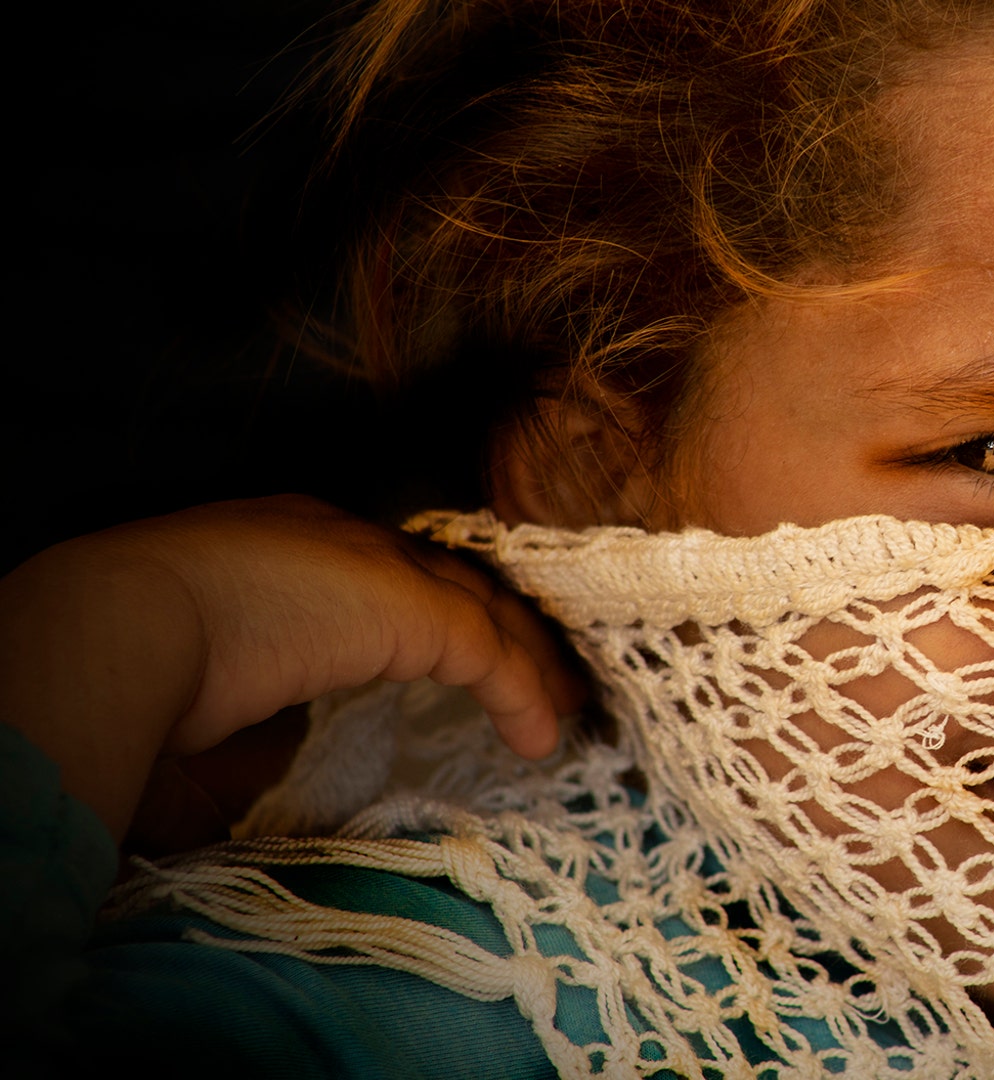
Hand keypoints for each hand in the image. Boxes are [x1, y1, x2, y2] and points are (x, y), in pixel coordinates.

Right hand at [0, 496, 586, 838]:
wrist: (123, 622)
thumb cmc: (138, 663)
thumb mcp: (212, 676)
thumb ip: (259, 697)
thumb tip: (275, 752)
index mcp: (295, 545)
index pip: (396, 578)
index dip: (444, 619)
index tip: (475, 666)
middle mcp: (345, 539)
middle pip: (454, 585)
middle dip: (506, 633)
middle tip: (547, 684)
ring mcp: (379, 565)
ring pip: (484, 613)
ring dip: (531, 667)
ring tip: (562, 714)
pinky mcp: (408, 606)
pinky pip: (488, 652)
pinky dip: (521, 693)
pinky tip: (538, 736)